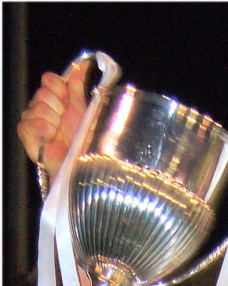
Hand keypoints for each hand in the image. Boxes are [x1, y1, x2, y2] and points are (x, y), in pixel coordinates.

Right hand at [16, 58, 91, 180]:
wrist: (80, 163)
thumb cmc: (83, 140)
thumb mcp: (86, 109)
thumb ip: (80, 86)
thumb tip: (82, 65)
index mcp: (56, 100)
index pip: (50, 79)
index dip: (60, 88)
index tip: (69, 101)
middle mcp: (42, 107)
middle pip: (44, 92)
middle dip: (60, 108)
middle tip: (66, 123)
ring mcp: (32, 120)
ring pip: (38, 107)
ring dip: (54, 121)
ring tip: (61, 134)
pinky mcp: (26, 134)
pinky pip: (30, 123)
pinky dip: (45, 129)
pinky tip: (51, 138)